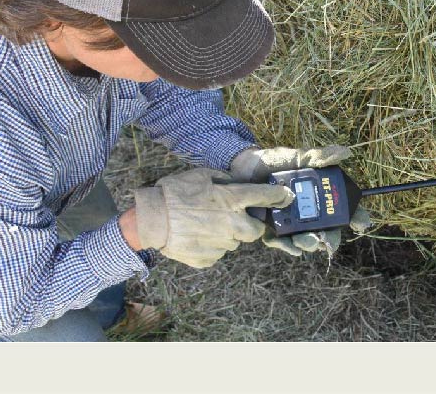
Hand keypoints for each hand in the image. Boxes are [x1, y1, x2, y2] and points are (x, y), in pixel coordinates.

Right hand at [134, 168, 293, 267]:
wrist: (151, 220)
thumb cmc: (175, 193)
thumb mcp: (202, 175)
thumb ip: (225, 180)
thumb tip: (236, 184)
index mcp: (232, 200)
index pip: (265, 198)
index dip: (279, 197)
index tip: (285, 198)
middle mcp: (233, 224)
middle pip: (256, 231)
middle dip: (249, 224)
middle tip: (232, 217)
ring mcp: (222, 245)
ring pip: (235, 242)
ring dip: (227, 234)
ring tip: (205, 224)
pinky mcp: (209, 260)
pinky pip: (217, 252)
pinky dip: (211, 245)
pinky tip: (195, 235)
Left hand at [230, 145, 371, 255]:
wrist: (242, 168)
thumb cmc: (273, 161)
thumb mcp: (297, 158)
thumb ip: (318, 156)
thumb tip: (345, 152)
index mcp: (319, 197)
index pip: (344, 210)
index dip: (358, 218)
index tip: (361, 223)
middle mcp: (309, 212)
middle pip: (328, 232)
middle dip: (330, 240)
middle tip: (327, 240)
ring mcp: (291, 222)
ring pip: (307, 240)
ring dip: (310, 244)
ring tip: (308, 241)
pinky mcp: (272, 229)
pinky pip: (283, 242)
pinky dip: (288, 246)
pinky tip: (292, 246)